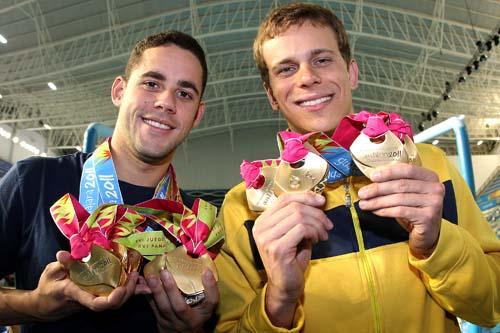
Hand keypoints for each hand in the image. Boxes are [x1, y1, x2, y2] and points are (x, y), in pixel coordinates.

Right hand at [29, 250, 138, 320]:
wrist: (47, 303)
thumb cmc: (48, 288)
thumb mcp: (50, 273)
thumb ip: (62, 264)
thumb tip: (63, 253)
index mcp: (77, 294)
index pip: (95, 303)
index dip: (109, 300)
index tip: (119, 291)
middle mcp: (90, 298)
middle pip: (113, 303)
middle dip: (127, 291)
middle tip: (134, 275)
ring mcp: (97, 297)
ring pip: (119, 301)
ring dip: (132, 289)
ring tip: (139, 275)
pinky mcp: (101, 294)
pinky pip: (120, 295)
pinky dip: (133, 289)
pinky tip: (144, 283)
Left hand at [144, 269, 217, 332]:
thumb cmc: (197, 314)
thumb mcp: (206, 305)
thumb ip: (208, 290)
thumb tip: (206, 269)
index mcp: (203, 314)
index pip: (211, 302)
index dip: (210, 287)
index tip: (206, 271)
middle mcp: (188, 320)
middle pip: (180, 307)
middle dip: (171, 289)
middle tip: (165, 272)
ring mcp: (172, 322)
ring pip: (164, 308)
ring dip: (156, 291)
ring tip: (151, 277)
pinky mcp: (160, 321)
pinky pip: (153, 308)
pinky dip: (147, 295)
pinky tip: (143, 283)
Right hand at [252, 192, 331, 326]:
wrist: (285, 286)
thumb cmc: (291, 259)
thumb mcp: (294, 233)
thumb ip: (299, 217)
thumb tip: (317, 201)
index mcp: (263, 221)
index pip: (284, 198)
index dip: (305, 196)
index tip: (321, 201)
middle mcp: (261, 227)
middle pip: (293, 206)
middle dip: (316, 213)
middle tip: (327, 224)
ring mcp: (267, 238)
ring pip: (299, 216)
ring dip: (317, 224)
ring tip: (322, 234)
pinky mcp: (277, 248)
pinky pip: (301, 229)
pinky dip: (314, 232)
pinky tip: (317, 240)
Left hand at [358, 163, 444, 257]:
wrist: (427, 234)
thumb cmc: (414, 210)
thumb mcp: (408, 193)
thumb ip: (396, 182)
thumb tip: (372, 178)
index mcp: (430, 177)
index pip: (407, 170)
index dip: (388, 172)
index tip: (372, 177)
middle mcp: (436, 188)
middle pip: (401, 185)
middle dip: (378, 189)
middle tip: (362, 193)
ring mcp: (434, 203)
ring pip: (399, 199)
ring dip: (378, 201)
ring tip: (364, 204)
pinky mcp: (428, 217)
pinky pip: (401, 211)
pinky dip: (385, 211)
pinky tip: (375, 211)